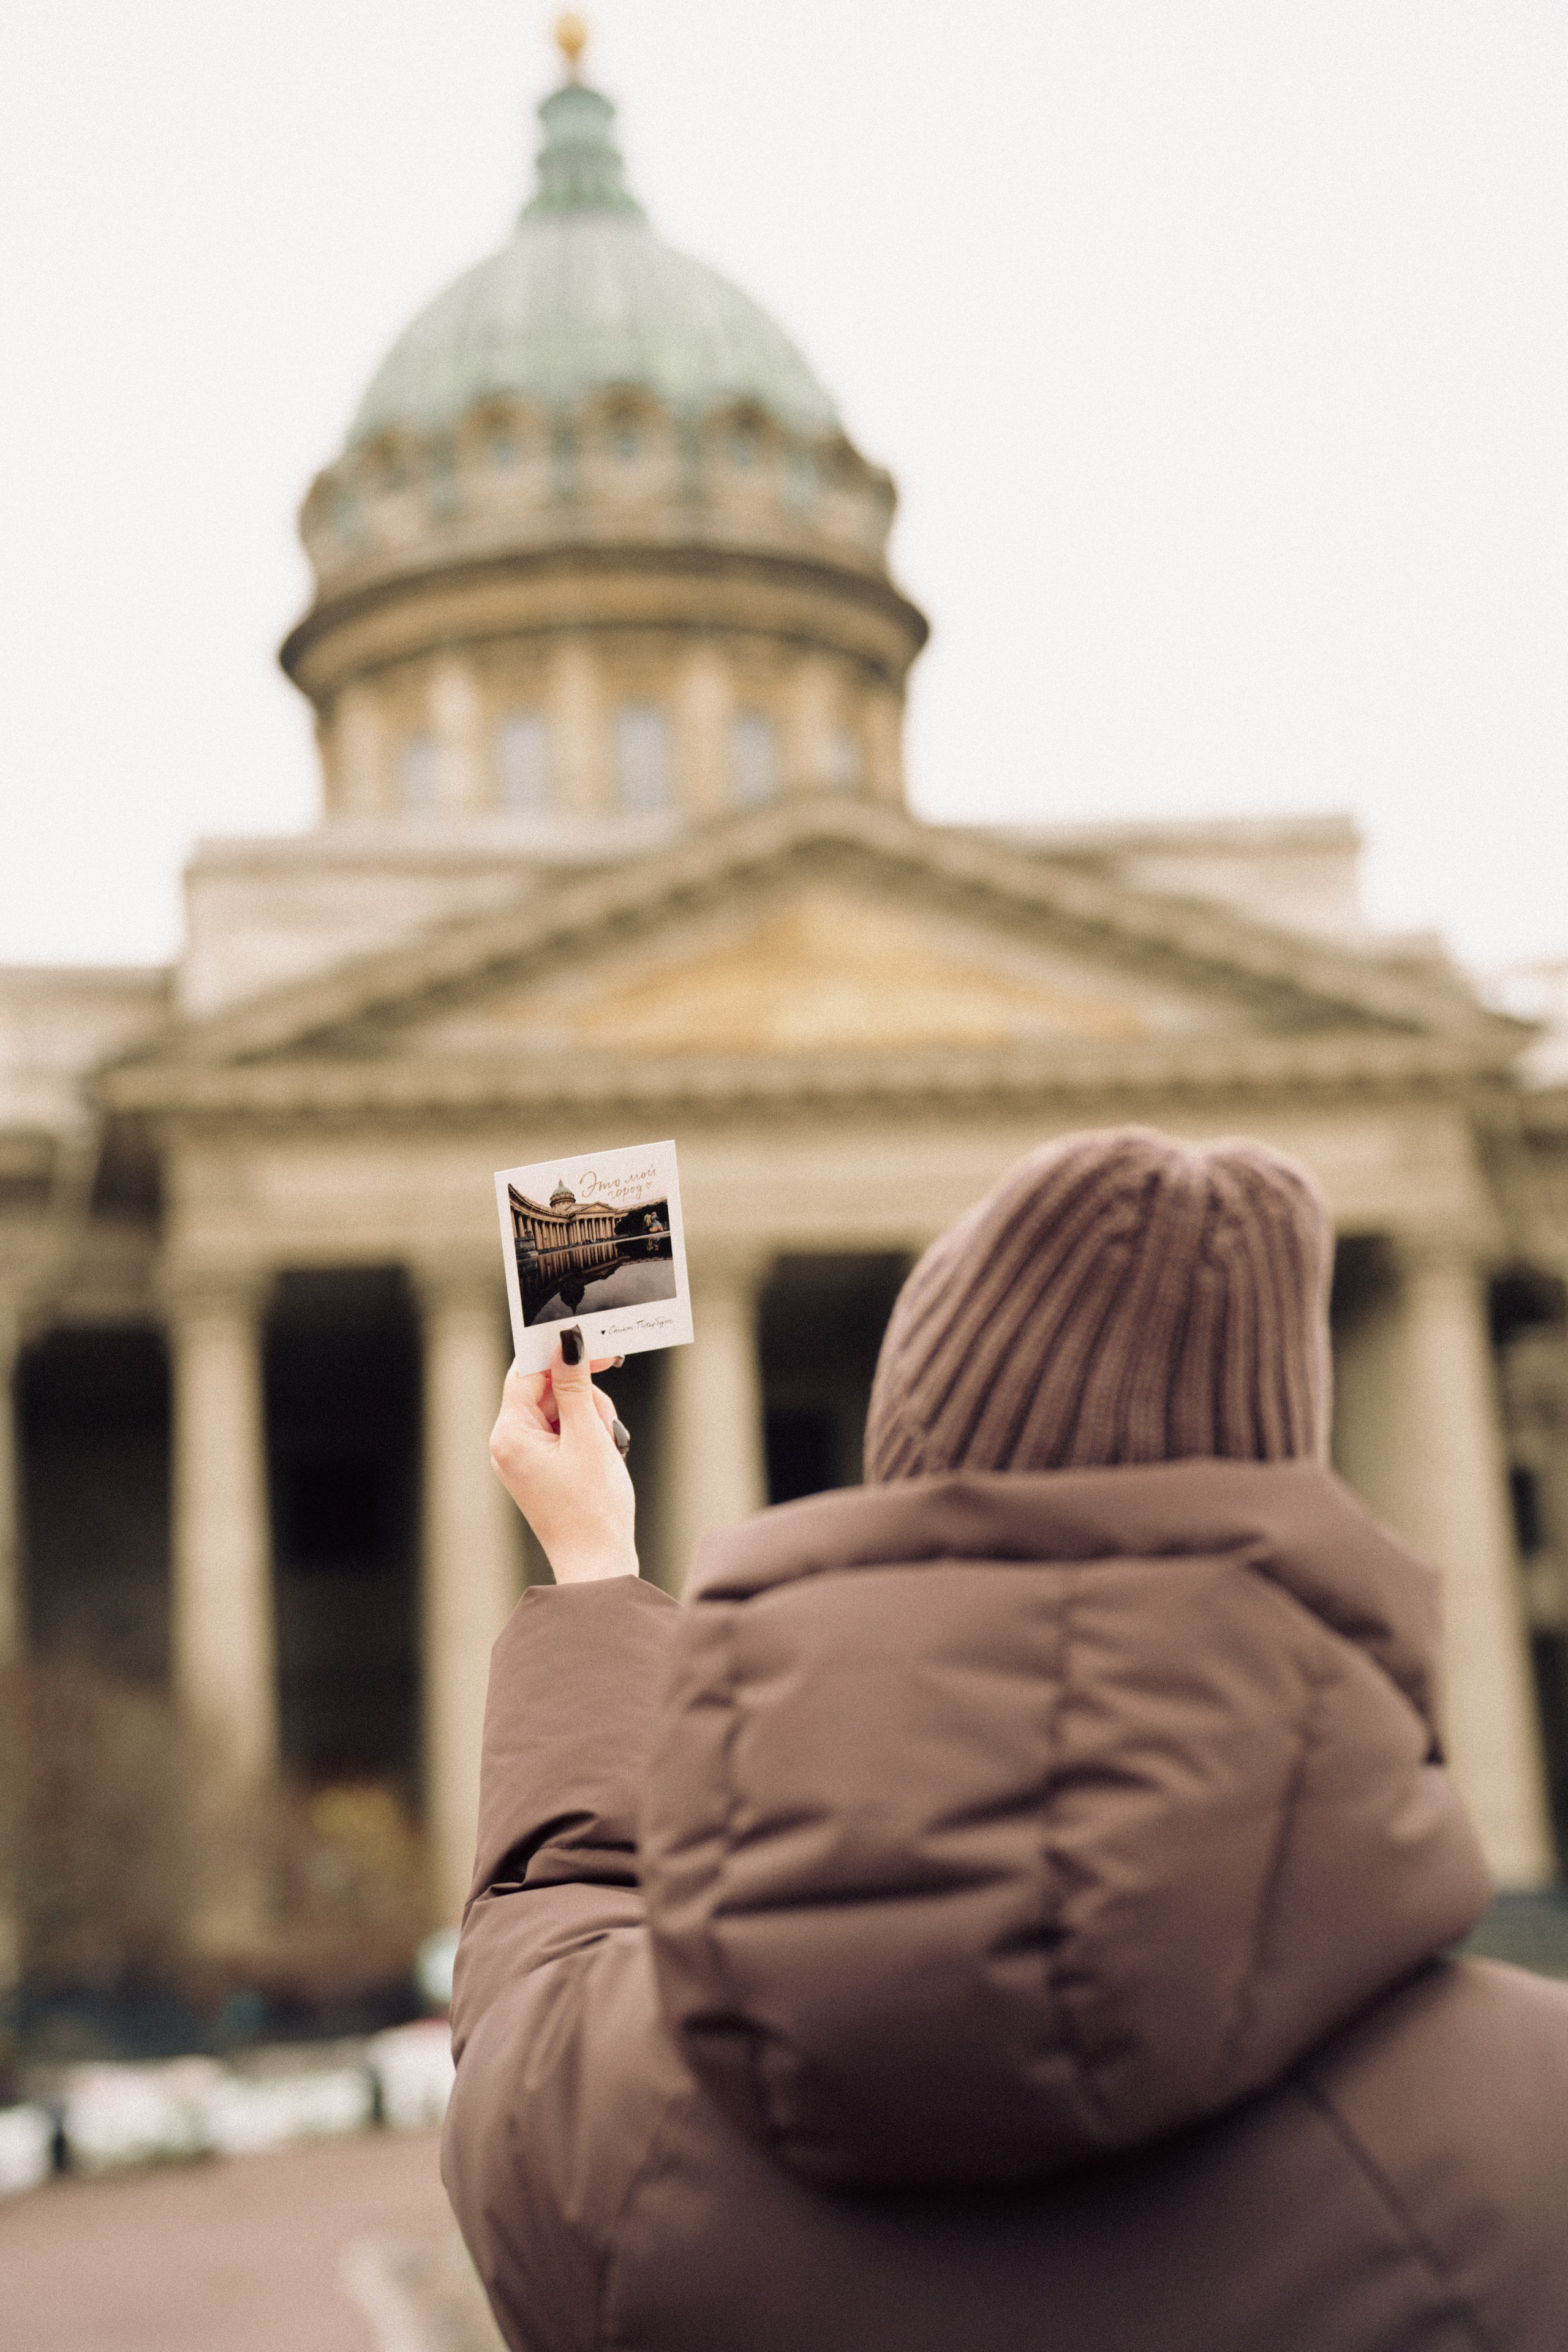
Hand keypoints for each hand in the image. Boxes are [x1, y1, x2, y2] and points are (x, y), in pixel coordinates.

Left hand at [489, 1330, 638, 1583]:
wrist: (597, 1563)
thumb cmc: (592, 1509)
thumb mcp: (587, 1436)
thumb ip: (575, 1385)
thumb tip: (566, 1343)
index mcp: (509, 1435)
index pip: (525, 1371)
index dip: (557, 1352)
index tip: (591, 1343)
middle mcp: (508, 1443)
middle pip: (545, 1388)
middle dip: (581, 1395)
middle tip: (603, 1418)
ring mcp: (523, 1456)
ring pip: (558, 1407)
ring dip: (588, 1416)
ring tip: (603, 1447)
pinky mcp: (540, 1465)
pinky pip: (562, 1430)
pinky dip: (585, 1432)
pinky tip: (599, 1453)